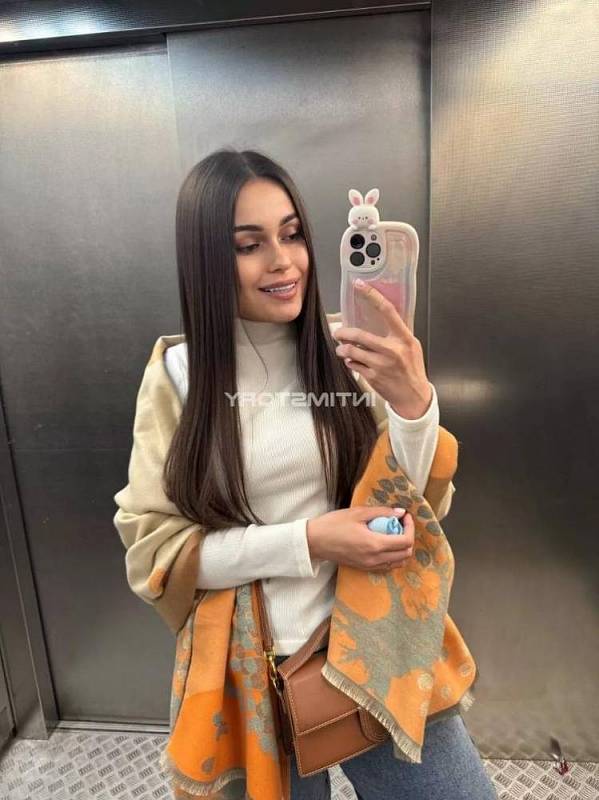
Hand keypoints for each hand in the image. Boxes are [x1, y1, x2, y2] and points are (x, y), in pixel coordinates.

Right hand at [307, 506, 414, 572]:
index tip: (405, 516)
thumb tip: (400, 512)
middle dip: (408, 537)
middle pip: (406, 554)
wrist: (314, 541)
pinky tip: (384, 542)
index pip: (406, 541)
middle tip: (400, 523)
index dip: (410, 528)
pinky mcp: (364, 568)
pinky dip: (392, 555)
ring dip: (401, 548)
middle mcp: (375, 559)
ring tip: (393, 533)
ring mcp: (370, 566)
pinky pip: (387, 566)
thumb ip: (382, 512)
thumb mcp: (358, 513)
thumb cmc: (333, 524)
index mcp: (375, 544)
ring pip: (398, 562)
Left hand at [332, 281, 431, 418]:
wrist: (413, 396)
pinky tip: (352, 361)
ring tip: (341, 348)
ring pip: (352, 351)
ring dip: (342, 349)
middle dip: (343, 333)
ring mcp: (381, 365)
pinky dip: (350, 361)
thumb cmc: (412, 369)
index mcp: (404, 338)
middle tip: (337, 332)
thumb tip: (381, 316)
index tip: (359, 286)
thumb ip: (398, 333)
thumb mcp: (412, 347)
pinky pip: (353, 365)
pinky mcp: (373, 377)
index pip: (387, 311)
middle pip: (360, 335)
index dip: (372, 296)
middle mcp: (392, 350)